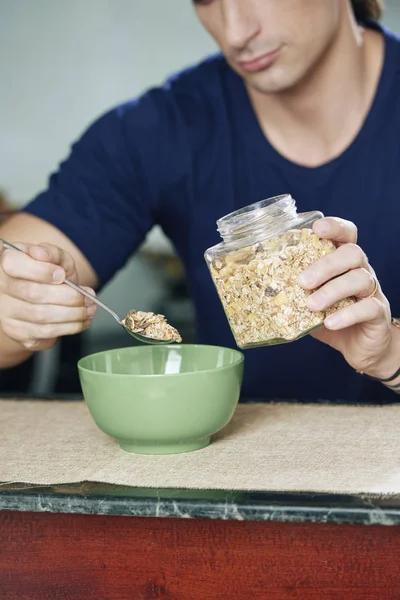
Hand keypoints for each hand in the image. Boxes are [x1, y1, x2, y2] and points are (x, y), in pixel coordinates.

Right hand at [0, 243, 96, 351]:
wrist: (48, 295)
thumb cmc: (51, 274)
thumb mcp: (56, 257)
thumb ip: (51, 252)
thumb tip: (40, 253)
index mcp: (6, 263)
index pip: (14, 265)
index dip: (41, 271)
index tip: (62, 275)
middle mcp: (1, 289)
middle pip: (34, 294)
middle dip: (69, 297)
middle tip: (88, 297)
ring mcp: (7, 313)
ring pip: (42, 317)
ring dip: (73, 315)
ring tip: (89, 309)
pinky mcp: (18, 333)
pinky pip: (45, 334)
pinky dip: (69, 328)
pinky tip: (80, 321)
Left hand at [298, 217, 394, 378]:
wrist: (359, 346)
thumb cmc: (331, 317)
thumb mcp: (308, 302)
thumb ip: (292, 293)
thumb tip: (259, 288)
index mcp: (343, 263)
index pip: (346, 234)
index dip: (335, 226)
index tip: (317, 228)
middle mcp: (361, 271)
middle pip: (352, 253)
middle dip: (325, 265)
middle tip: (303, 282)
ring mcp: (372, 291)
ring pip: (360, 278)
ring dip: (332, 290)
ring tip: (311, 305)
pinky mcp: (378, 313)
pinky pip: (368, 307)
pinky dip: (347, 314)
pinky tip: (329, 322)